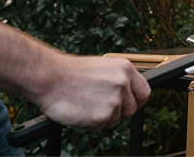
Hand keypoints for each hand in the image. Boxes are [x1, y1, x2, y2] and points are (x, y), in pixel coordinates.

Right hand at [33, 55, 150, 129]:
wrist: (49, 77)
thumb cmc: (71, 73)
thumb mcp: (104, 68)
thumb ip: (120, 80)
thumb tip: (129, 95)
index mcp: (125, 69)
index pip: (144, 92)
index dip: (136, 101)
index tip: (129, 105)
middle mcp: (123, 83)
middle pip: (131, 109)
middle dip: (118, 112)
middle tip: (99, 106)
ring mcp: (114, 100)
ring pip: (116, 119)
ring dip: (102, 117)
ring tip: (86, 104)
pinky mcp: (102, 116)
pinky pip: (101, 126)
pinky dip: (91, 123)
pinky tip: (81, 111)